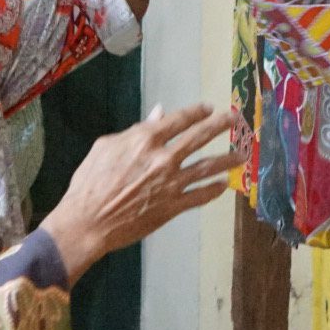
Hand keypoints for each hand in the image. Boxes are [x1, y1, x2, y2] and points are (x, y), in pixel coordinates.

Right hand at [41, 104, 243, 282]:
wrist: (88, 221)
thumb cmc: (90, 182)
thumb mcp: (106, 147)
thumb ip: (135, 130)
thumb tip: (159, 113)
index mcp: (145, 140)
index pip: (178, 120)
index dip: (196, 112)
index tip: (208, 108)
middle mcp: (163, 159)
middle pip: (198, 138)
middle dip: (219, 126)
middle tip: (234, 119)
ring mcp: (171, 184)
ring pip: (207, 167)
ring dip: (226, 159)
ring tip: (241, 155)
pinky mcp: (173, 207)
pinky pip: (199, 197)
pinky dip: (213, 190)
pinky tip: (224, 185)